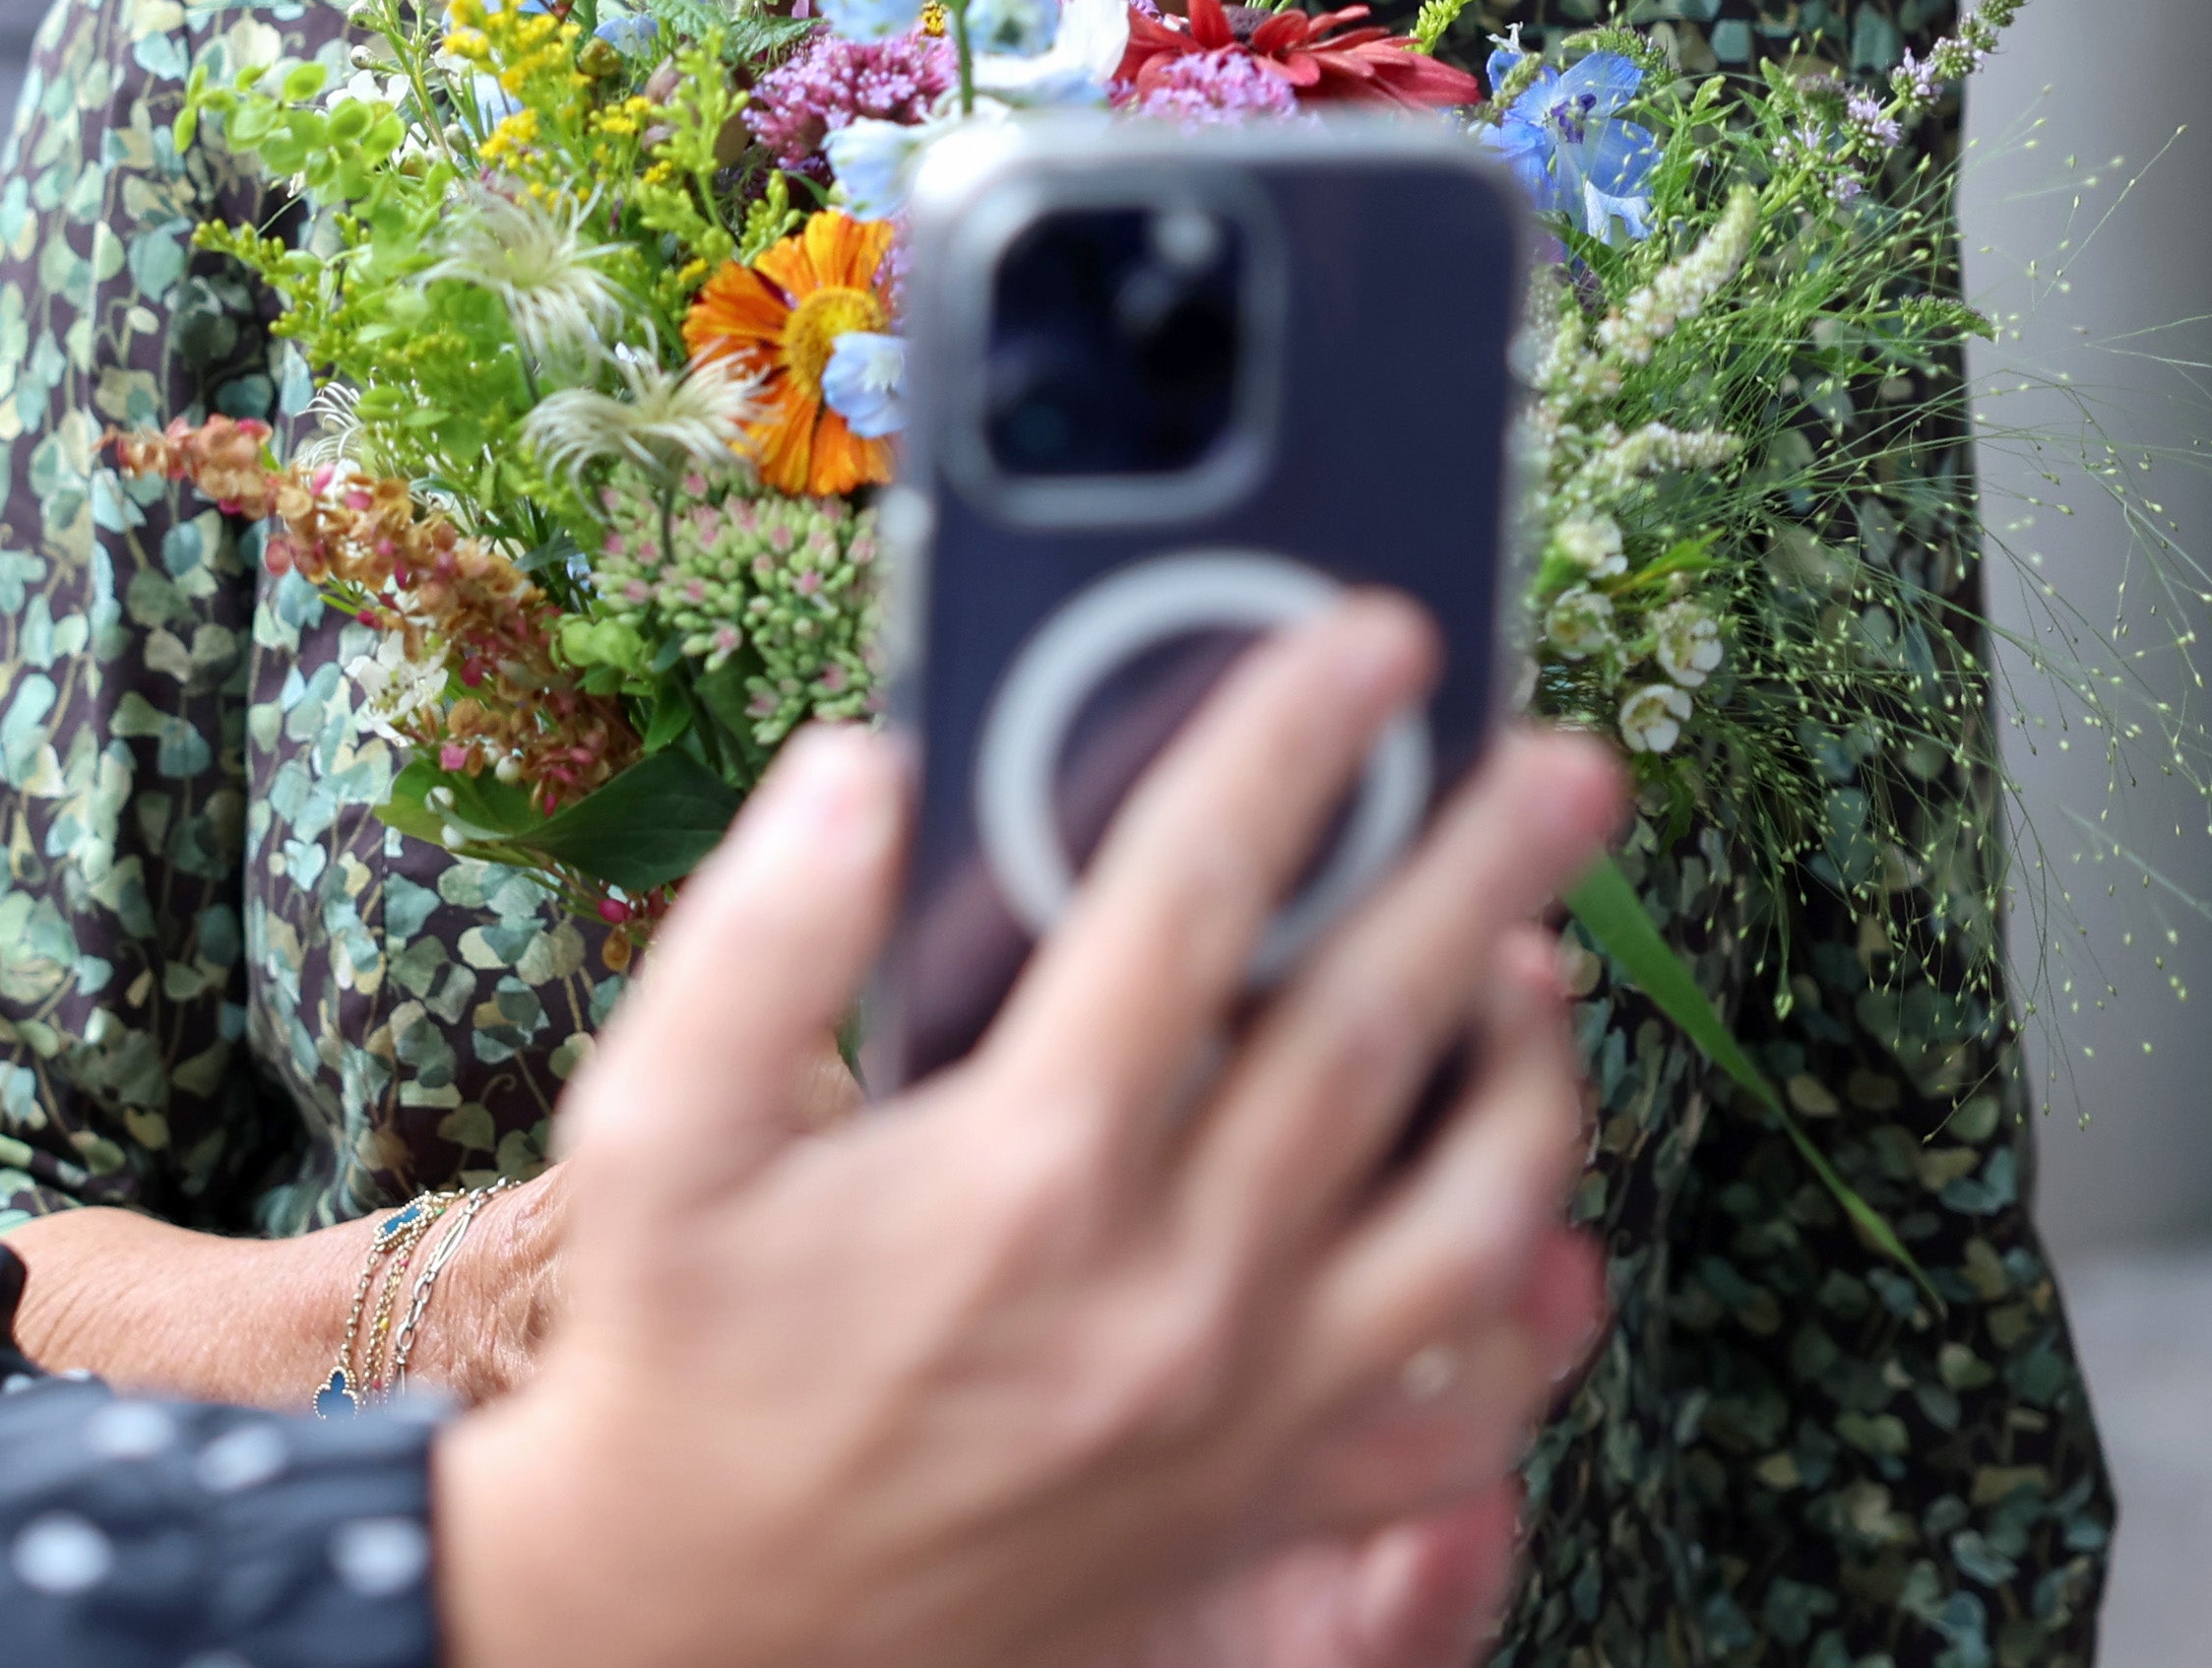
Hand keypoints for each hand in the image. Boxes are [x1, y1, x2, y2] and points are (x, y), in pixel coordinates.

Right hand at [435, 605, 1626, 1667]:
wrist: (707, 1612)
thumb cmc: (683, 1354)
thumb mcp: (651, 1127)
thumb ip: (762, 936)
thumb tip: (865, 771)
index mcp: (1025, 1169)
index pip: (1193, 900)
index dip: (1290, 744)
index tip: (1368, 642)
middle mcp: (1167, 1286)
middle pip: (1374, 1034)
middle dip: (1479, 872)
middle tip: (1559, 766)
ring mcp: (1241, 1406)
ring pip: (1465, 1221)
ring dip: (1532, 1078)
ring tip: (1546, 964)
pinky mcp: (1265, 1500)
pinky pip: (1458, 1414)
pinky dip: (1527, 1318)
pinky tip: (1536, 1226)